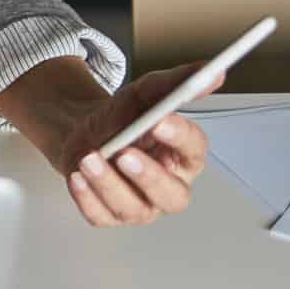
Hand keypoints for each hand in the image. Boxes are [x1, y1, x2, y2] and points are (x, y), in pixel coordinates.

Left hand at [50, 65, 221, 227]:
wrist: (80, 130)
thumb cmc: (121, 118)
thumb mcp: (145, 93)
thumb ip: (176, 84)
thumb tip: (212, 72)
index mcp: (183, 156)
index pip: (193, 150)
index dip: (180, 137)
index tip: (159, 121)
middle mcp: (167, 185)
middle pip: (172, 195)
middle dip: (149, 177)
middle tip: (125, 154)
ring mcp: (140, 205)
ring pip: (134, 208)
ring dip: (108, 183)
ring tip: (89, 158)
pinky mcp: (111, 215)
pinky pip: (101, 216)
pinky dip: (87, 198)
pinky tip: (77, 177)